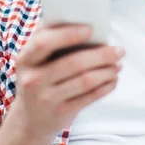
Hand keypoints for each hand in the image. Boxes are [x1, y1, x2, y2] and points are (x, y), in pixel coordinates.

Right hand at [11, 24, 123, 138]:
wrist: (30, 120)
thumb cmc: (40, 79)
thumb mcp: (36, 60)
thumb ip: (53, 40)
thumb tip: (87, 24)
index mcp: (25, 58)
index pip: (45, 42)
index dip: (69, 34)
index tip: (91, 29)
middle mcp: (32, 79)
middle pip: (73, 63)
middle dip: (101, 55)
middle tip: (119, 50)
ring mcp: (45, 99)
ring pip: (85, 80)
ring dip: (107, 71)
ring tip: (118, 64)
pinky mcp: (60, 113)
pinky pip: (89, 97)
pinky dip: (106, 86)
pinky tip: (113, 79)